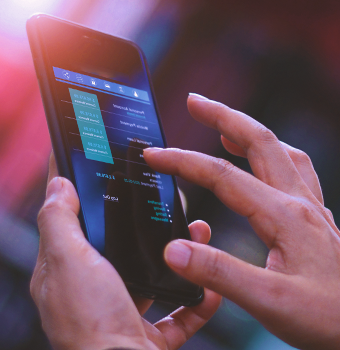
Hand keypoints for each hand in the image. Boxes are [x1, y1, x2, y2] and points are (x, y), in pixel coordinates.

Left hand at [31, 153, 220, 349]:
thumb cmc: (90, 324)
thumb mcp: (68, 262)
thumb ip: (60, 222)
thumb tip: (59, 185)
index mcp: (68, 270)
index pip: (70, 218)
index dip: (78, 188)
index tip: (91, 162)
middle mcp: (94, 289)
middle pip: (120, 242)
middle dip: (142, 218)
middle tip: (161, 196)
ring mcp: (123, 310)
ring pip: (154, 271)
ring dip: (179, 254)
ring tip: (197, 231)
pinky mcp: (148, 332)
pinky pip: (178, 312)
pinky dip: (196, 300)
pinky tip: (210, 286)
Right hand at [144, 93, 339, 349]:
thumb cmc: (327, 317)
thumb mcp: (269, 301)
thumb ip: (218, 274)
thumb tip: (174, 250)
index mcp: (283, 215)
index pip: (221, 175)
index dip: (182, 161)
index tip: (154, 155)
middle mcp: (297, 201)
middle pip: (258, 140)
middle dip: (222, 115)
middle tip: (195, 101)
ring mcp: (309, 206)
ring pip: (278, 150)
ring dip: (247, 131)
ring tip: (223, 124)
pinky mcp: (313, 216)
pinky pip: (294, 169)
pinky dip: (272, 153)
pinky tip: (263, 160)